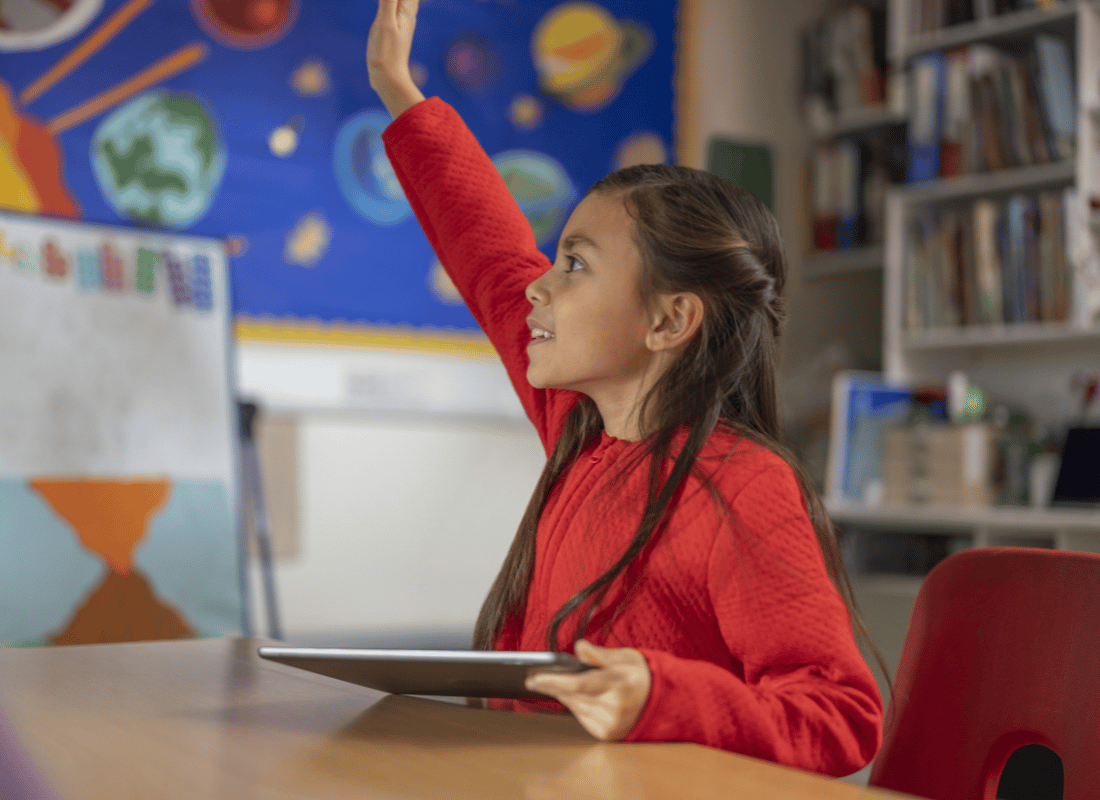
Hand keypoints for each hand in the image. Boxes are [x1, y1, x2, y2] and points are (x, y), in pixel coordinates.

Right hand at [367, 0, 424, 117]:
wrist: (388, 78)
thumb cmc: (386, 53)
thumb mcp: (385, 24)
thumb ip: (388, 1)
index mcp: (406, 10)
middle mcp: (407, 14)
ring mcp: (402, 22)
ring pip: (406, 0)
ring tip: (397, 0)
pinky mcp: (394, 29)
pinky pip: (397, 7)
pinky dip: (396, 1)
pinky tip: (393, 4)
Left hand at [525, 640, 650, 740]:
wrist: (662, 700)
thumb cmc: (641, 674)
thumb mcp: (625, 656)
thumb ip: (599, 654)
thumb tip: (578, 647)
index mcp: (619, 683)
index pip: (578, 684)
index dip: (553, 681)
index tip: (534, 678)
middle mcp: (614, 707)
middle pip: (573, 696)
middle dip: (552, 687)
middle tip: (535, 678)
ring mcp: (611, 723)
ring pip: (575, 707)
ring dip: (562, 695)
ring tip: (550, 684)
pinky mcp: (608, 734)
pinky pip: (582, 718)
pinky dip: (575, 706)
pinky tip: (570, 696)